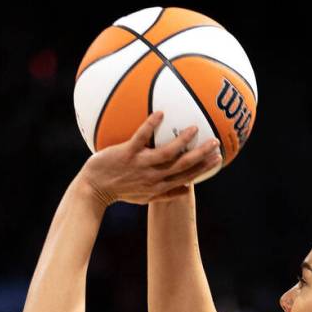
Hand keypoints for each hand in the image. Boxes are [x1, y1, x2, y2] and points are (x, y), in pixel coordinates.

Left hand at [79, 112, 221, 205]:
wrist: (94, 189)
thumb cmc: (119, 192)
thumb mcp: (144, 198)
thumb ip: (166, 195)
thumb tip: (186, 190)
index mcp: (160, 186)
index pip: (187, 176)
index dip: (204, 167)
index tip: (218, 158)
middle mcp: (153, 177)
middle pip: (183, 165)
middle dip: (201, 154)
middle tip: (216, 142)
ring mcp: (141, 165)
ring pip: (167, 153)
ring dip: (182, 141)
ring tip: (194, 128)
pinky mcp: (127, 154)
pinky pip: (141, 137)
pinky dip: (151, 125)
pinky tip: (161, 113)